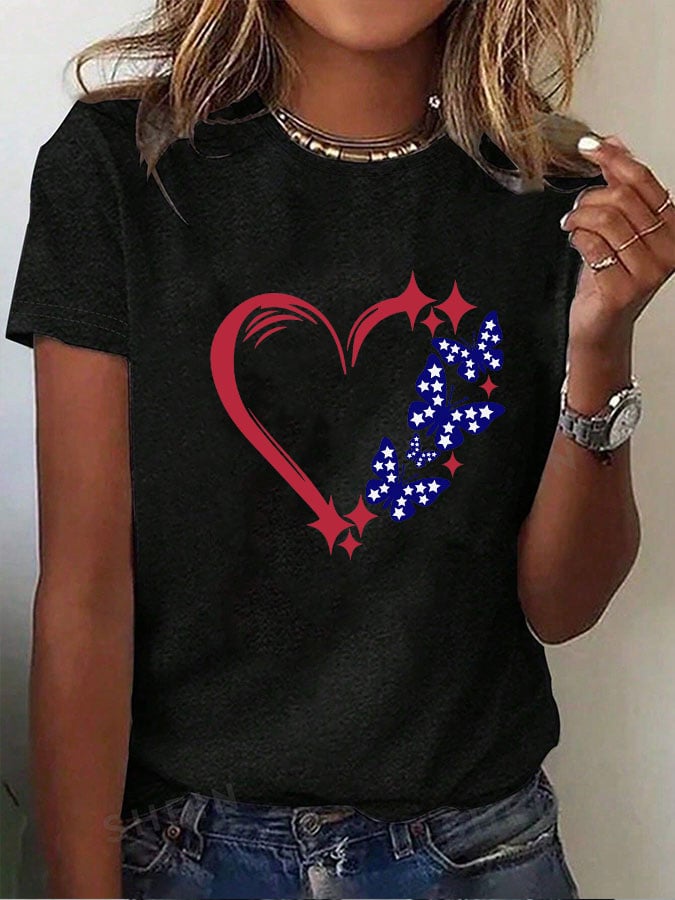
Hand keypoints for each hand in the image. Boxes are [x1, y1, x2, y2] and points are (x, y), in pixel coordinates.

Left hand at [560, 133, 674, 353]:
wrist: (601, 325)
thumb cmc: (610, 276)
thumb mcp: (618, 226)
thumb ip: (619, 185)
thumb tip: (615, 142)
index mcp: (673, 226)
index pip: (644, 180)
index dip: (614, 158)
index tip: (588, 146)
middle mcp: (669, 248)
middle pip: (621, 198)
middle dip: (589, 199)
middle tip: (576, 212)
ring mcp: (650, 270)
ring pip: (606, 218)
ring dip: (579, 218)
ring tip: (572, 226)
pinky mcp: (624, 288)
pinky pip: (593, 245)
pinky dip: (577, 239)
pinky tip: (576, 244)